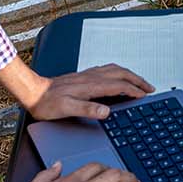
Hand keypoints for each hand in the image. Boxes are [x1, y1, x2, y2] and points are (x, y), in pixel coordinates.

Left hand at [24, 64, 154, 121]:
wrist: (33, 92)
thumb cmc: (47, 103)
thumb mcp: (67, 109)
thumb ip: (87, 109)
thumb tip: (106, 111)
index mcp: (91, 85)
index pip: (119, 85)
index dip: (134, 90)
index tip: (145, 95)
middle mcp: (91, 77)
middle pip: (121, 74)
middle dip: (137, 80)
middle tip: (149, 88)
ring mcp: (88, 75)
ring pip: (115, 70)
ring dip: (129, 75)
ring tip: (138, 81)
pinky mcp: (83, 76)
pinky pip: (107, 70)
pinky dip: (118, 73)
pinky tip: (117, 77)